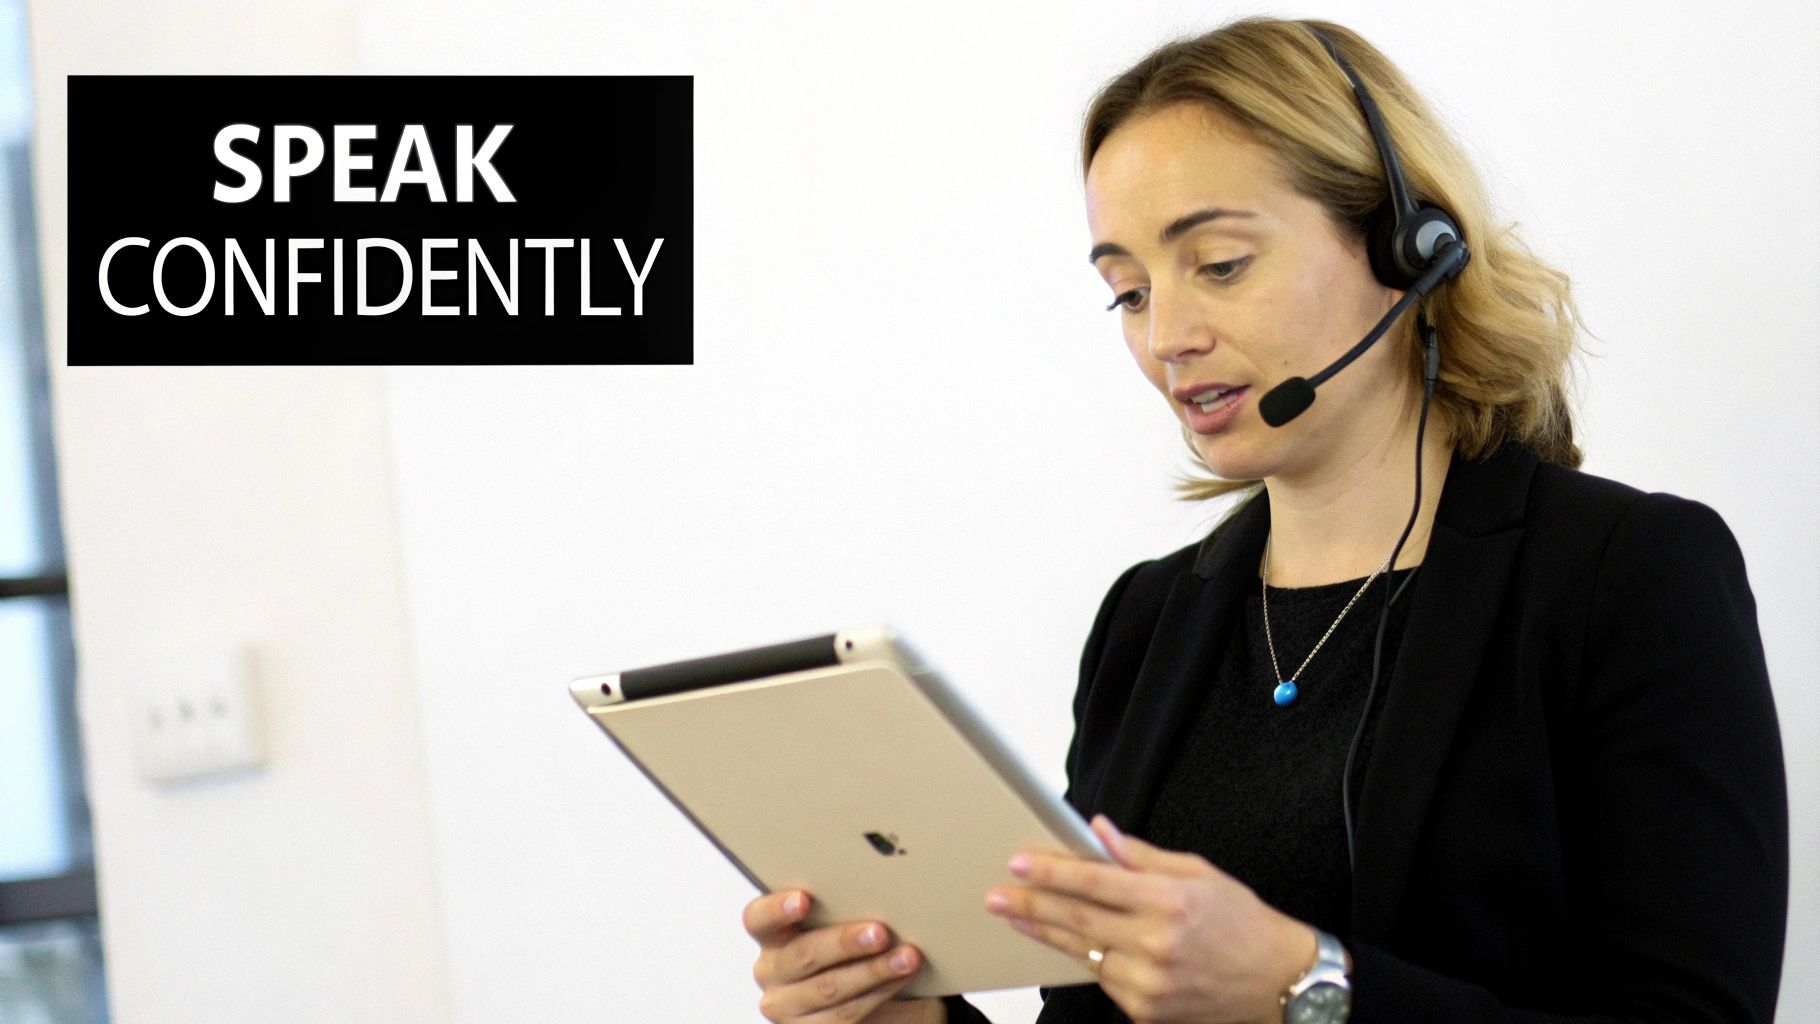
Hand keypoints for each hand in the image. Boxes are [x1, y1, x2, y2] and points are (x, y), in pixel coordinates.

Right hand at [743, 888, 942, 1022]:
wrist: (870, 994)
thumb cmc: (851, 948)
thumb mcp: (838, 924)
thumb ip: (841, 909)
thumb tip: (878, 884)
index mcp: (771, 936)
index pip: (758, 919)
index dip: (777, 908)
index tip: (803, 899)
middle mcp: (772, 972)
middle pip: (802, 955)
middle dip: (844, 942)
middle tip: (880, 932)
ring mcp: (788, 1007)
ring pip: (829, 988)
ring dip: (874, 971)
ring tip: (907, 956)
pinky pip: (846, 1014)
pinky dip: (879, 993)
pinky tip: (900, 977)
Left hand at [985, 815, 1315, 1023]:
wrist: (1279, 984)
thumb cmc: (1242, 923)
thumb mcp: (1199, 874)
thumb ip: (1143, 856)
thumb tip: (1100, 832)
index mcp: (1169, 901)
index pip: (1096, 882)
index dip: (1053, 872)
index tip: (1020, 863)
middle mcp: (1156, 943)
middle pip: (1078, 920)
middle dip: (1031, 905)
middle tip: (996, 895)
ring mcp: (1149, 982)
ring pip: (1084, 953)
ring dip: (1046, 933)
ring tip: (1014, 915)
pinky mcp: (1146, 1010)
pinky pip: (1104, 979)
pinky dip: (1085, 959)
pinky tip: (1067, 943)